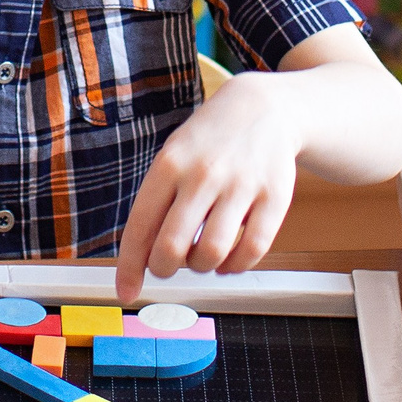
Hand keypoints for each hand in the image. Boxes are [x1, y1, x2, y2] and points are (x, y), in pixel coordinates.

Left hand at [115, 72, 302, 300]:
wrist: (262, 109)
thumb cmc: (208, 144)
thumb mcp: (173, 160)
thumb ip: (156, 206)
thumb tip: (138, 262)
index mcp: (169, 165)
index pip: (140, 227)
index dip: (130, 267)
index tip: (126, 292)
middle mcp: (203, 175)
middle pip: (173, 247)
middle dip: (165, 269)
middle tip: (169, 267)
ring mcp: (241, 185)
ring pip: (212, 253)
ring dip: (202, 268)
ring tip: (201, 258)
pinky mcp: (275, 196)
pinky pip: (252, 249)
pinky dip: (236, 266)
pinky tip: (229, 260)